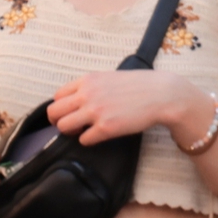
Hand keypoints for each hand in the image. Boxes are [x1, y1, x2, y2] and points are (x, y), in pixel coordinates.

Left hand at [46, 71, 202, 145]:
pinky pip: (83, 139)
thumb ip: (92, 86)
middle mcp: (86, 95)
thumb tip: (77, 99)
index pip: (57, 96)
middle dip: (58, 121)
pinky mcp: (106, 128)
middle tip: (69, 126)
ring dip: (70, 132)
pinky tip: (97, 136)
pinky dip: (87, 140)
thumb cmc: (140, 86)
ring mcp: (95, 112)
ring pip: (64, 126)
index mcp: (87, 80)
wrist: (163, 95)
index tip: (69, 113)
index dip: (61, 107)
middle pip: (54, 112)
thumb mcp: (110, 77)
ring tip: (82, 131)